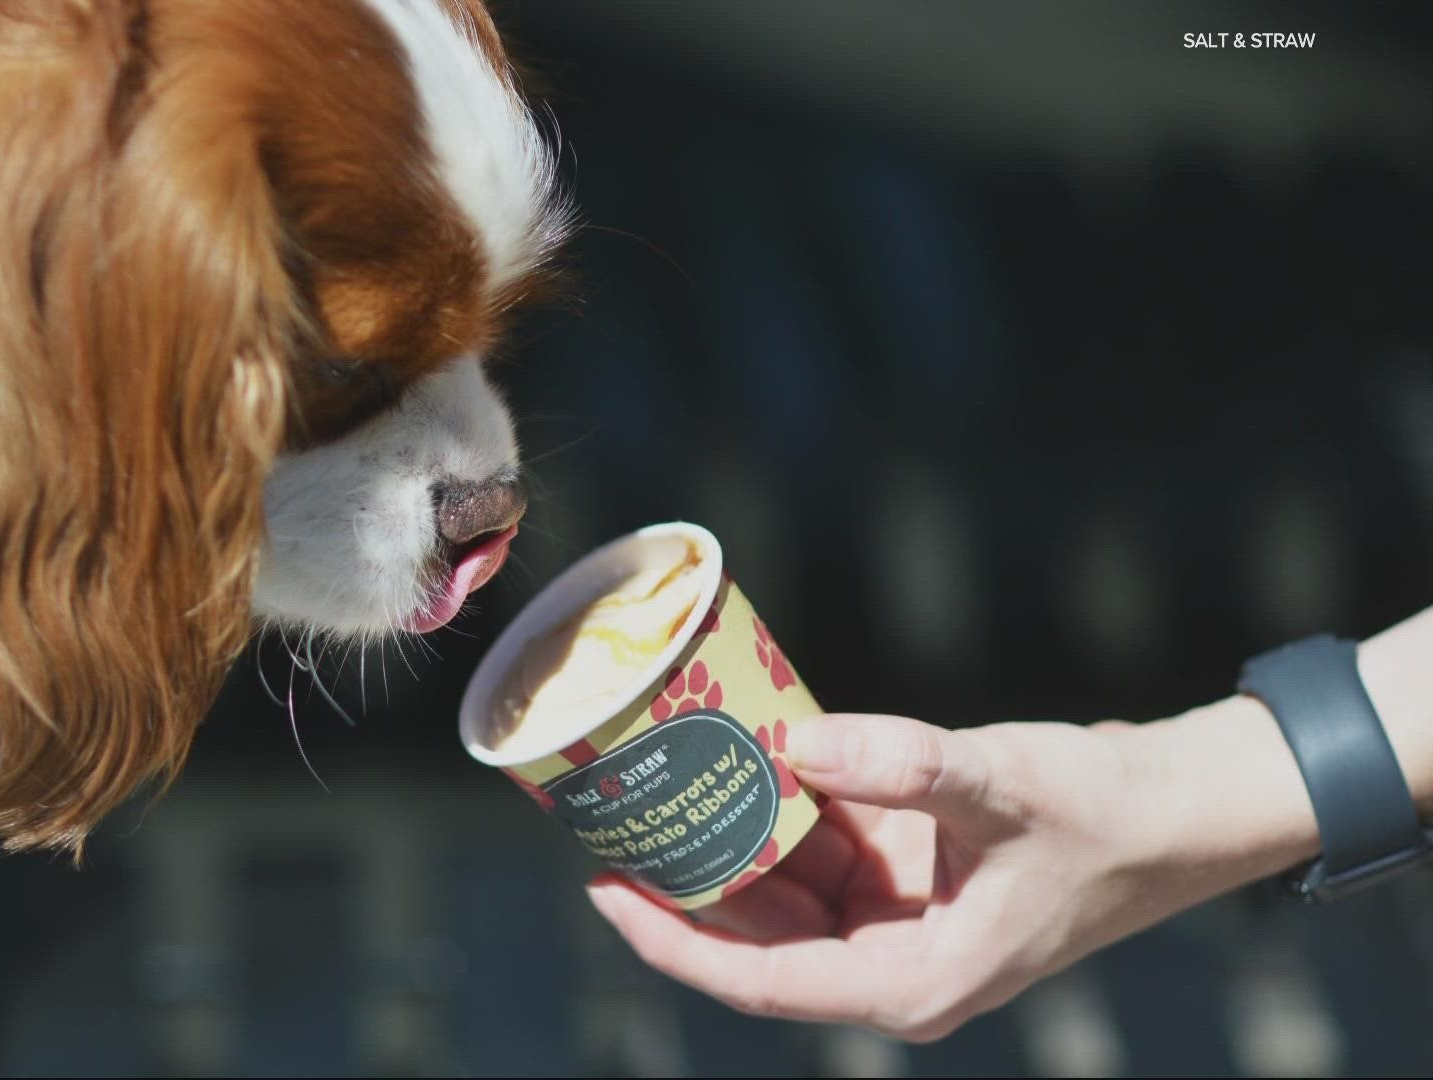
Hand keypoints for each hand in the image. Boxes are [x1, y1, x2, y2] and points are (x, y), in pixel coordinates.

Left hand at [586, 706, 1317, 1041]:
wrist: (1182, 807)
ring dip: (723, 845)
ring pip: (779, 894)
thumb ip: (903, 765)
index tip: (608, 891)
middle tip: (610, 821)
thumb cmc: (1111, 818)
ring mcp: (897, 919)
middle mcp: (893, 962)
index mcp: (912, 979)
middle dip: (680, 886)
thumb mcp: (1006, 786)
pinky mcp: (906, 875)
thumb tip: (796, 742)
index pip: (761, 978)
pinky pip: (816, 851)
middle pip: (754, 940)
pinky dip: (776, 813)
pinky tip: (733, 762)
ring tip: (651, 788)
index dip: (673, 941)